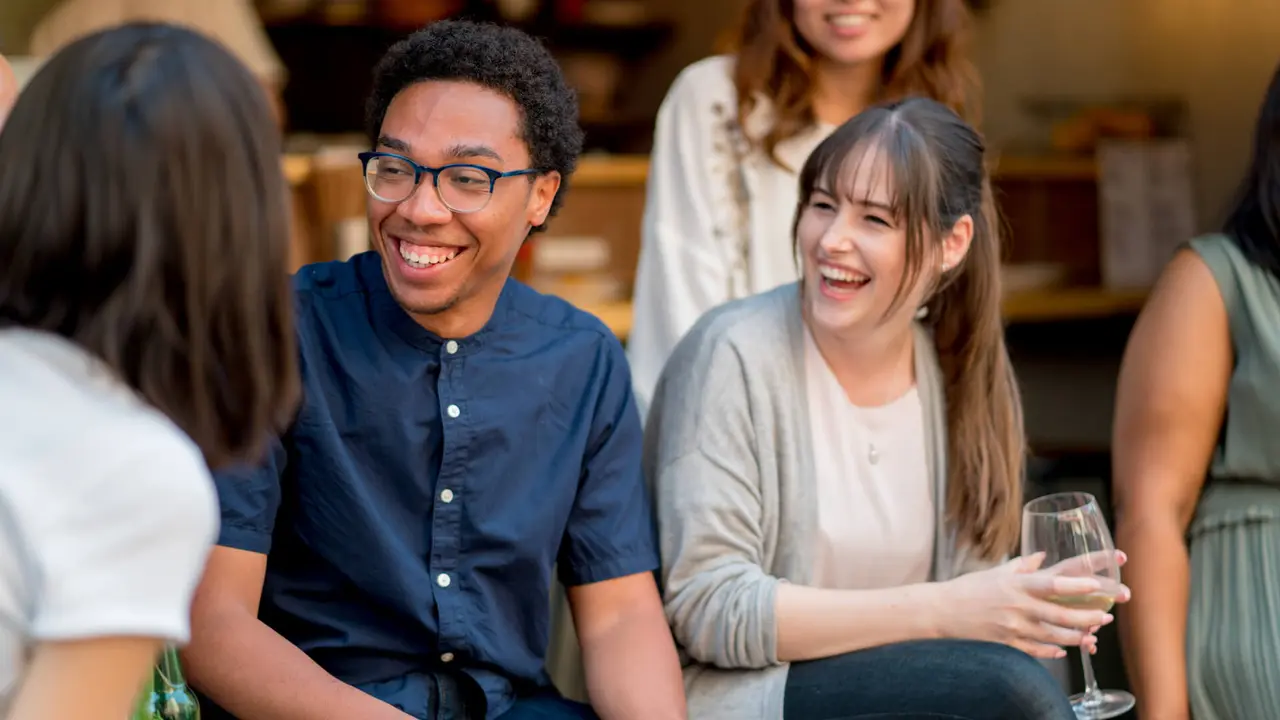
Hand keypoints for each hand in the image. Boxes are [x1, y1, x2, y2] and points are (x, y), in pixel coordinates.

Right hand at [933, 553, 1130, 658]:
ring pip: (1054, 635)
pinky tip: (1064, 650)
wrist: (942, 611)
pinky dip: (1054, 651)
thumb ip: (1022, 565)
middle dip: (1088, 616)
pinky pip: (1038, 651)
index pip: (1052, 582)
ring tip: (1091, 635)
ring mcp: (1013, 627)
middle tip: (1106, 616)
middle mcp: (1018, 606)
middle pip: (1061, 613)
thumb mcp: (996, 572)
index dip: (1077, 583)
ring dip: (1077, 636)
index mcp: (1016, 584)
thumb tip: (1042, 556)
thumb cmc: (969, 588)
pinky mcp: (1008, 644)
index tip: (1097, 582)